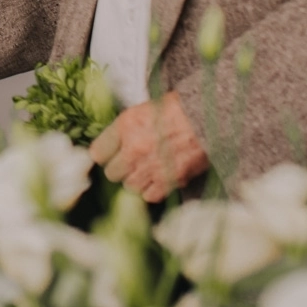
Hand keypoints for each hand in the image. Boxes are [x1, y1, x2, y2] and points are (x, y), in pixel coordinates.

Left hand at [87, 93, 208, 201]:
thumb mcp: (143, 110)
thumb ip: (124, 130)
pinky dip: (153, 189)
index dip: (105, 155)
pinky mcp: (169, 181)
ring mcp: (151, 167)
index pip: (97, 152)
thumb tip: (111, 147)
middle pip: (112, 174)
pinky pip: (149, 196)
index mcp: (125, 126)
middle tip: (133, 162)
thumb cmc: (178, 110)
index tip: (110, 155)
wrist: (209, 118)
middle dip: (121, 169)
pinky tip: (160, 177)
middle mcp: (134, 148)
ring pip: (130, 186)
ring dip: (138, 180)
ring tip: (149, 168)